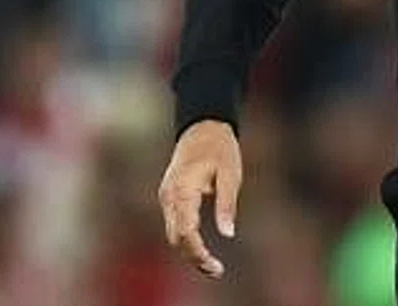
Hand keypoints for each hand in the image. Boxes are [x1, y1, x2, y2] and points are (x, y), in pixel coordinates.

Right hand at [159, 119, 241, 278]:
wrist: (202, 127)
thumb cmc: (220, 149)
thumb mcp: (231, 174)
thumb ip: (227, 203)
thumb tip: (227, 234)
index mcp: (183, 189)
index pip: (185, 230)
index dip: (197, 252)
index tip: (213, 265)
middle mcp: (169, 196)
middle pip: (175, 237)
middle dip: (193, 257)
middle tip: (216, 270)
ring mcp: (166, 197)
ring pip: (172, 233)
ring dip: (188, 251)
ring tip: (212, 265)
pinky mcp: (169, 197)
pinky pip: (173, 225)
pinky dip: (185, 240)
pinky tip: (201, 250)